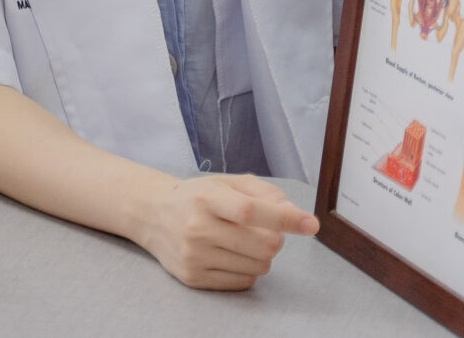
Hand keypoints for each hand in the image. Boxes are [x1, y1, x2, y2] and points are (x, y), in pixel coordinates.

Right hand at [133, 175, 317, 290]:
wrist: (153, 215)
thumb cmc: (197, 197)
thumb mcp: (226, 182)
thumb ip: (263, 191)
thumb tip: (292, 211)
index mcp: (207, 197)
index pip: (251, 210)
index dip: (285, 217)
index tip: (311, 223)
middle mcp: (197, 227)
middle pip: (263, 244)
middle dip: (276, 238)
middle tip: (265, 229)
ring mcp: (194, 256)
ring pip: (258, 266)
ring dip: (262, 255)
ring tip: (243, 241)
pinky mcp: (194, 278)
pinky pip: (243, 282)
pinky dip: (248, 269)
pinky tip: (232, 255)